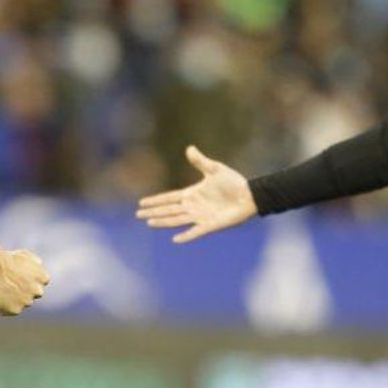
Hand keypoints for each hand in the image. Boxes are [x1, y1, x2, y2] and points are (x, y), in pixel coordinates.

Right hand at [0, 244, 49, 316]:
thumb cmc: (7, 259)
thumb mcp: (26, 255)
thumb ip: (35, 264)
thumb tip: (38, 267)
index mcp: (43, 278)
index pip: (40, 284)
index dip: (30, 281)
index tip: (21, 279)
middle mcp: (38, 292)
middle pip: (33, 294)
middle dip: (25, 291)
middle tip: (12, 285)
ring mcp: (27, 302)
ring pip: (22, 303)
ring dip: (15, 299)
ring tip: (3, 289)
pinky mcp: (15, 310)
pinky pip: (11, 310)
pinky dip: (5, 305)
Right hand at [136, 145, 256, 243]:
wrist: (249, 195)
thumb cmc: (233, 182)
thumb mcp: (214, 169)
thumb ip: (200, 161)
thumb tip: (189, 148)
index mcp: (192, 194)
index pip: (169, 198)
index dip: (156, 200)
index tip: (142, 202)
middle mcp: (193, 206)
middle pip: (169, 210)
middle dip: (154, 212)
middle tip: (138, 215)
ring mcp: (200, 216)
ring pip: (177, 220)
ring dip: (163, 221)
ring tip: (149, 223)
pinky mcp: (210, 225)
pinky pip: (195, 231)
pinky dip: (186, 236)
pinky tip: (175, 240)